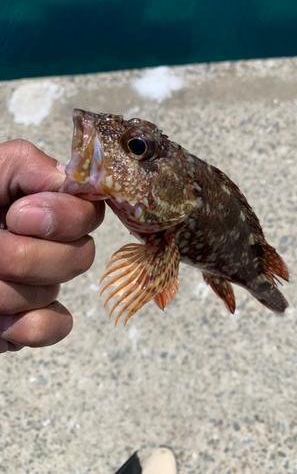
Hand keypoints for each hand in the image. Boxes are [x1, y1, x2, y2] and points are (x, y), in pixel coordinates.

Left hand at [0, 139, 104, 352]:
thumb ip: (29, 166)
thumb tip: (71, 184)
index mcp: (43, 205)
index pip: (90, 213)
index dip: (64, 219)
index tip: (16, 217)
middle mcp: (49, 244)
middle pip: (80, 256)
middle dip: (25, 256)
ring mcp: (39, 284)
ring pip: (52, 292)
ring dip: (5, 289)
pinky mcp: (28, 320)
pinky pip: (53, 327)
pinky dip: (26, 326)